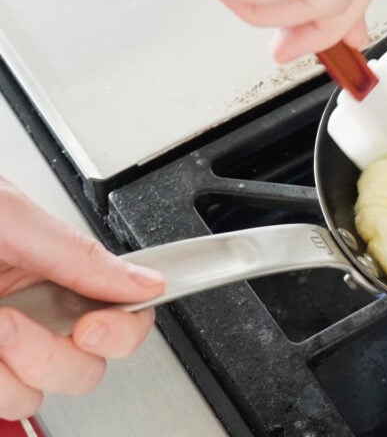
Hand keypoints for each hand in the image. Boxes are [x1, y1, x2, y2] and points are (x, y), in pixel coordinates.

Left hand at [0, 177, 164, 419]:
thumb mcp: (7, 217)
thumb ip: (78, 255)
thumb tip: (146, 282)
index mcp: (54, 275)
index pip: (122, 319)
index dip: (119, 332)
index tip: (89, 326)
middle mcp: (29, 315)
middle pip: (81, 371)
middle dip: (44, 354)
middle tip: (7, 324)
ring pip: (26, 396)